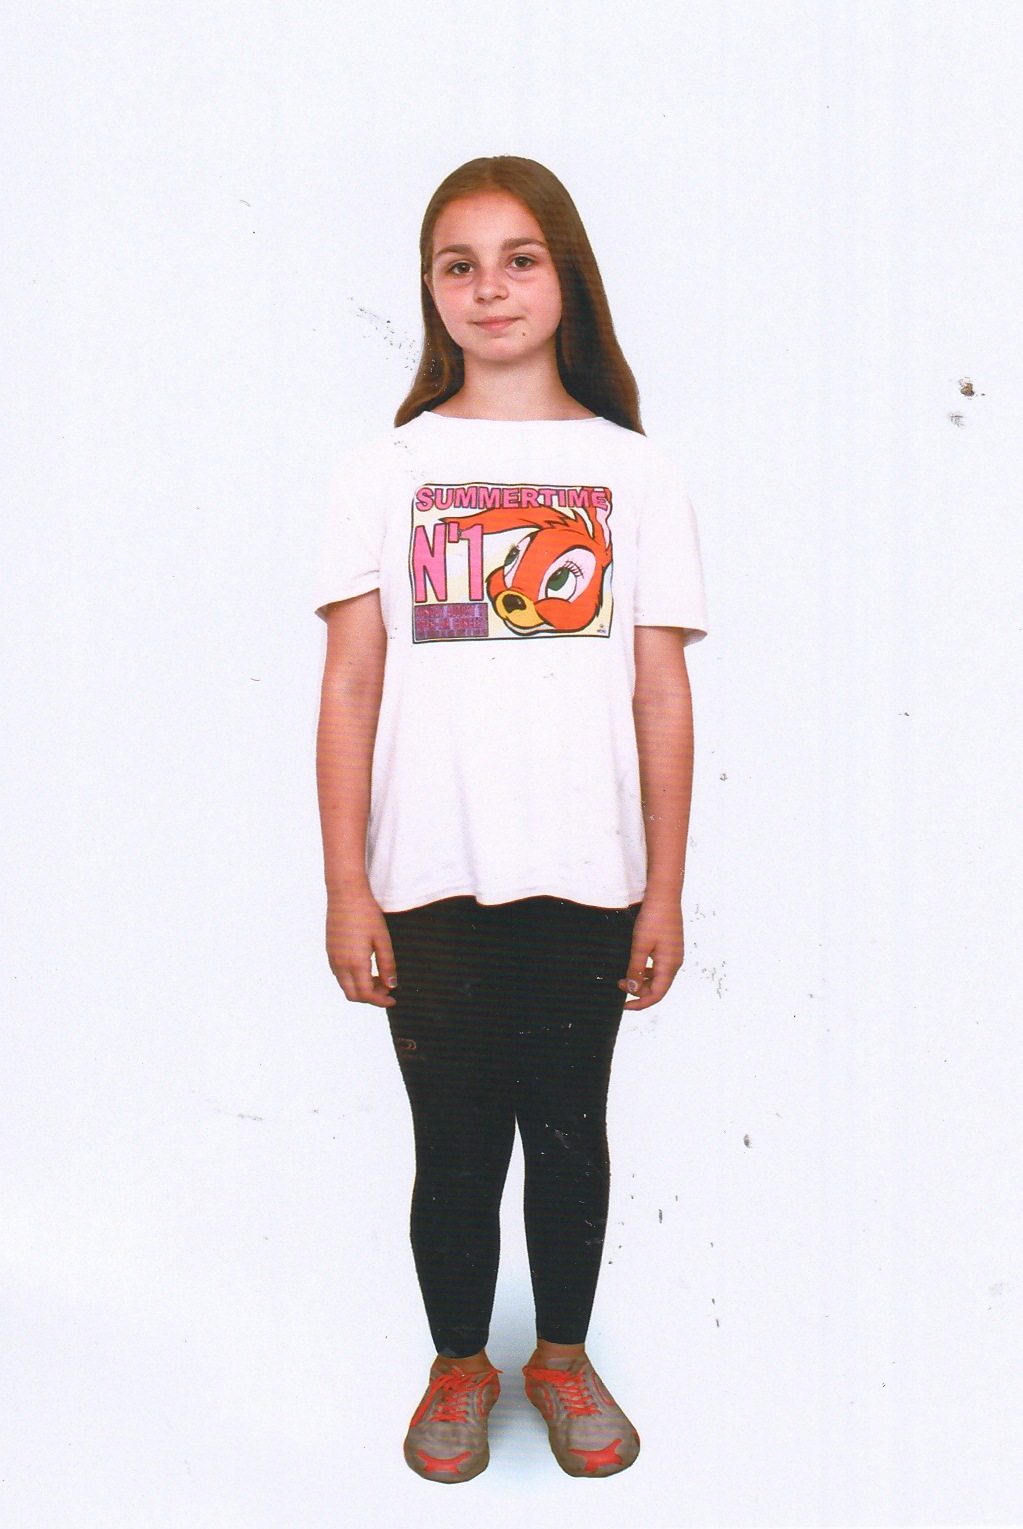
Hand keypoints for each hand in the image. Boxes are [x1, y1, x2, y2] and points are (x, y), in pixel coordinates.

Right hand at [326, 886, 396, 1006]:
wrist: (345, 894)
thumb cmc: (367, 914)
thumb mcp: (383, 940)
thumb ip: (388, 965)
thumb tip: (391, 986)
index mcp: (355, 963)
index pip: (366, 995)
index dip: (381, 1001)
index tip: (393, 999)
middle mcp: (340, 965)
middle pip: (353, 995)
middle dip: (371, 997)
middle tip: (387, 988)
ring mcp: (332, 959)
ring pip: (345, 986)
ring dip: (362, 988)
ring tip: (379, 976)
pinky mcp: (329, 952)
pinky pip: (340, 975)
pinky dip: (353, 979)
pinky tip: (366, 967)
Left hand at [618, 893, 683, 1009]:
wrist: (665, 896)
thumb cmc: (653, 919)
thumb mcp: (639, 946)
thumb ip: (636, 969)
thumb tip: (632, 990)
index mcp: (669, 966)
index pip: (656, 995)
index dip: (640, 1003)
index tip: (624, 1005)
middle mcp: (675, 963)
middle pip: (658, 988)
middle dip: (638, 991)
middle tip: (619, 983)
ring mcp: (674, 956)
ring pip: (658, 978)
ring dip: (642, 981)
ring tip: (624, 975)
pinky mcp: (671, 948)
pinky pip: (659, 967)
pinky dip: (647, 971)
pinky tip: (636, 964)